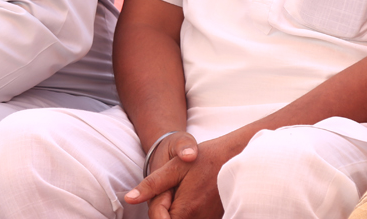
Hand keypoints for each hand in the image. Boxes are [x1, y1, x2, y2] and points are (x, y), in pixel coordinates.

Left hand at [124, 131, 241, 218]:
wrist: (237, 155)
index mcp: (185, 211)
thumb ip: (151, 185)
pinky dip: (191, 211)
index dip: (158, 205)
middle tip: (180, 187)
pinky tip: (198, 195)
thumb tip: (129, 199)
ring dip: (179, 210)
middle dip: (167, 210)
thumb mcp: (174, 167)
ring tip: (191, 189)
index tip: (170, 188)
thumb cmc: (206, 158)